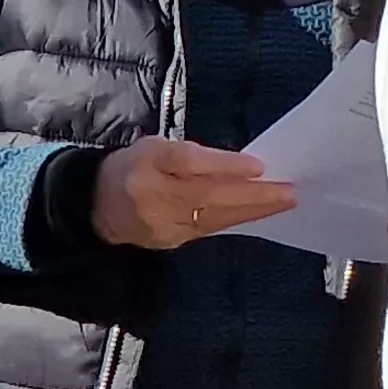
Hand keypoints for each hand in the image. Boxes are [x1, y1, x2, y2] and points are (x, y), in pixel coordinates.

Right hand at [93, 139, 296, 250]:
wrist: (98, 204)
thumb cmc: (136, 165)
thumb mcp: (158, 146)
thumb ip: (194, 155)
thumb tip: (241, 166)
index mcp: (148, 162)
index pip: (189, 162)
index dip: (225, 165)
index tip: (259, 166)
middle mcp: (153, 195)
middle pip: (208, 196)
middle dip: (252, 195)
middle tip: (289, 191)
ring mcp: (161, 223)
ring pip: (213, 217)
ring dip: (252, 210)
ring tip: (284, 202)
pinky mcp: (169, 241)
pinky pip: (209, 229)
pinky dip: (236, 220)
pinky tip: (258, 213)